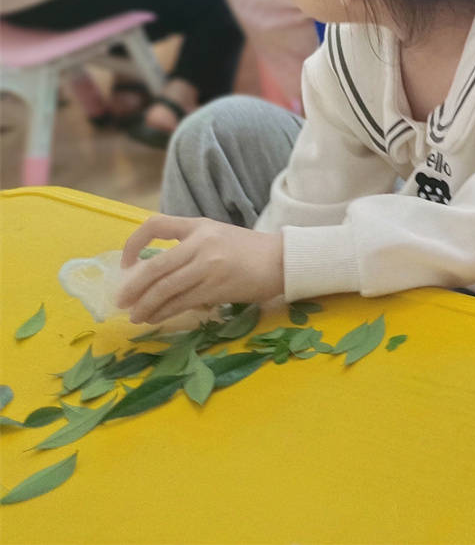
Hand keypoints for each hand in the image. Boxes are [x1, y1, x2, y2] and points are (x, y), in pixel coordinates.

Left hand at [118, 216, 283, 322]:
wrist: (282, 261)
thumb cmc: (248, 251)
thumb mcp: (217, 237)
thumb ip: (189, 248)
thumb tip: (153, 276)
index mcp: (199, 226)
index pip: (156, 225)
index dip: (134, 243)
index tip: (126, 264)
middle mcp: (202, 243)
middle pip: (156, 267)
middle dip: (133, 287)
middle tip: (122, 301)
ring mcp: (209, 266)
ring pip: (166, 288)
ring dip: (146, 306)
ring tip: (137, 316)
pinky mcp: (217, 287)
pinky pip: (182, 302)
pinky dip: (165, 312)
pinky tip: (157, 318)